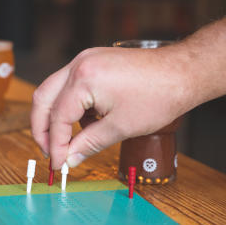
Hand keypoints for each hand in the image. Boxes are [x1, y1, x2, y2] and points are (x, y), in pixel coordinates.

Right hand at [31, 45, 191, 168]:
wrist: (183, 72)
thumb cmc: (158, 96)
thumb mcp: (120, 127)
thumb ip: (88, 144)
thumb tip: (68, 159)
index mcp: (83, 79)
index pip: (57, 117)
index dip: (56, 145)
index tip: (59, 164)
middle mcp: (78, 65)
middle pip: (43, 99)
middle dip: (42, 129)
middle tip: (50, 152)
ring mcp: (84, 60)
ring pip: (53, 90)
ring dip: (55, 116)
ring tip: (69, 140)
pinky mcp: (93, 61)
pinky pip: (69, 85)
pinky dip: (70, 105)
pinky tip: (85, 123)